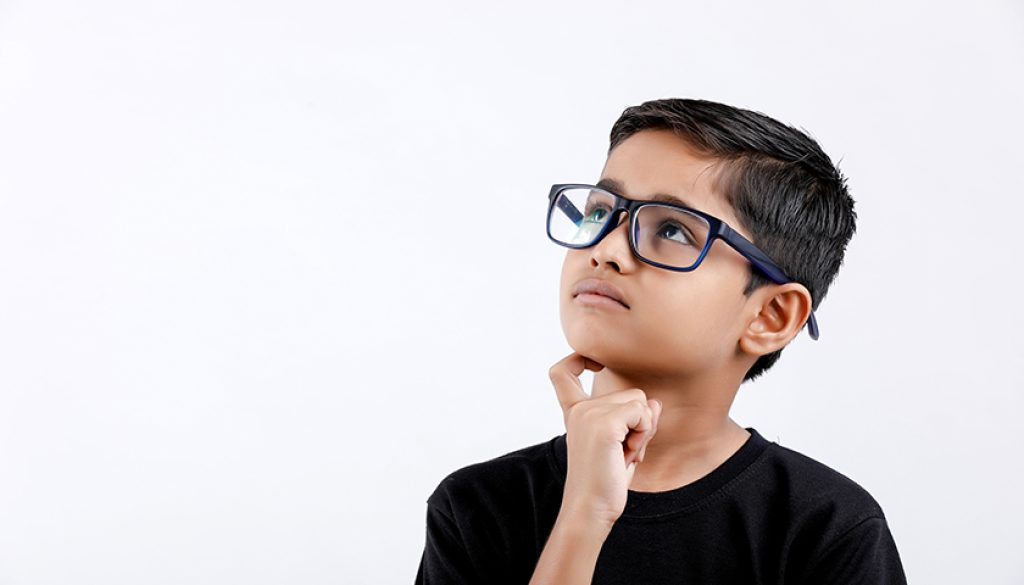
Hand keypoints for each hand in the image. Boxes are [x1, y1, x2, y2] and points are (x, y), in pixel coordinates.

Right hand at [549, 351, 662, 529]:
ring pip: (640, 401)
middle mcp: (579, 409)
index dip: (579, 359)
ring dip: (644, 430)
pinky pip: (642, 412)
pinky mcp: (603, 423)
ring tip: (625, 454)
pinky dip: (644, 433)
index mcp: (575, 413)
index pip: (563, 372)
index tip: (594, 364)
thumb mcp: (623, 444)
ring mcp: (589, 414)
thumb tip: (654, 402)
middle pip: (631, 392)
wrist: (591, 508)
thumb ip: (636, 420)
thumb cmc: (606, 481)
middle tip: (625, 451)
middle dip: (641, 422)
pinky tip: (629, 454)